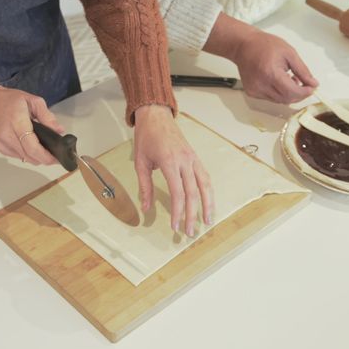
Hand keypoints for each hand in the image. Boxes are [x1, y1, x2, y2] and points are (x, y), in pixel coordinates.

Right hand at [0, 82, 65, 164]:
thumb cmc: (9, 100)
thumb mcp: (32, 101)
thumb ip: (47, 116)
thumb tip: (59, 130)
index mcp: (17, 121)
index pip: (31, 146)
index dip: (45, 155)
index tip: (56, 158)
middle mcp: (7, 135)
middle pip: (29, 156)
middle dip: (45, 159)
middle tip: (56, 157)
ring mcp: (2, 143)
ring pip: (24, 158)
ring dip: (36, 158)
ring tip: (47, 152)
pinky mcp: (0, 147)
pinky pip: (17, 156)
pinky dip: (27, 155)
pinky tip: (32, 148)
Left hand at [132, 105, 213, 236]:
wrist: (156, 115)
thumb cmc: (146, 137)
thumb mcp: (140, 162)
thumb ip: (145, 186)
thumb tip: (146, 208)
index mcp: (170, 162)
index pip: (178, 193)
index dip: (178, 212)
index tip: (175, 226)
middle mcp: (185, 161)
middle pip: (193, 193)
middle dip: (193, 214)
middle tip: (190, 232)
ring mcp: (192, 158)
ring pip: (205, 184)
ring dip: (208, 204)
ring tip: (207, 221)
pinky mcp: (195, 157)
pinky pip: (205, 176)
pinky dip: (208, 191)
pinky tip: (208, 202)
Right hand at [204, 13, 317, 103]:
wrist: (244, 45)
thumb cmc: (265, 45)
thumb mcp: (289, 53)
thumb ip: (302, 70)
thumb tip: (313, 83)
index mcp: (270, 73)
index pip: (292, 92)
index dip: (305, 92)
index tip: (312, 88)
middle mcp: (260, 84)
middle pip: (286, 99)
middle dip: (299, 94)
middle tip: (305, 85)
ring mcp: (255, 90)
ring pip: (279, 100)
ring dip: (289, 94)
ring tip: (290, 79)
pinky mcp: (251, 92)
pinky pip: (270, 98)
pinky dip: (279, 93)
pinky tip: (279, 81)